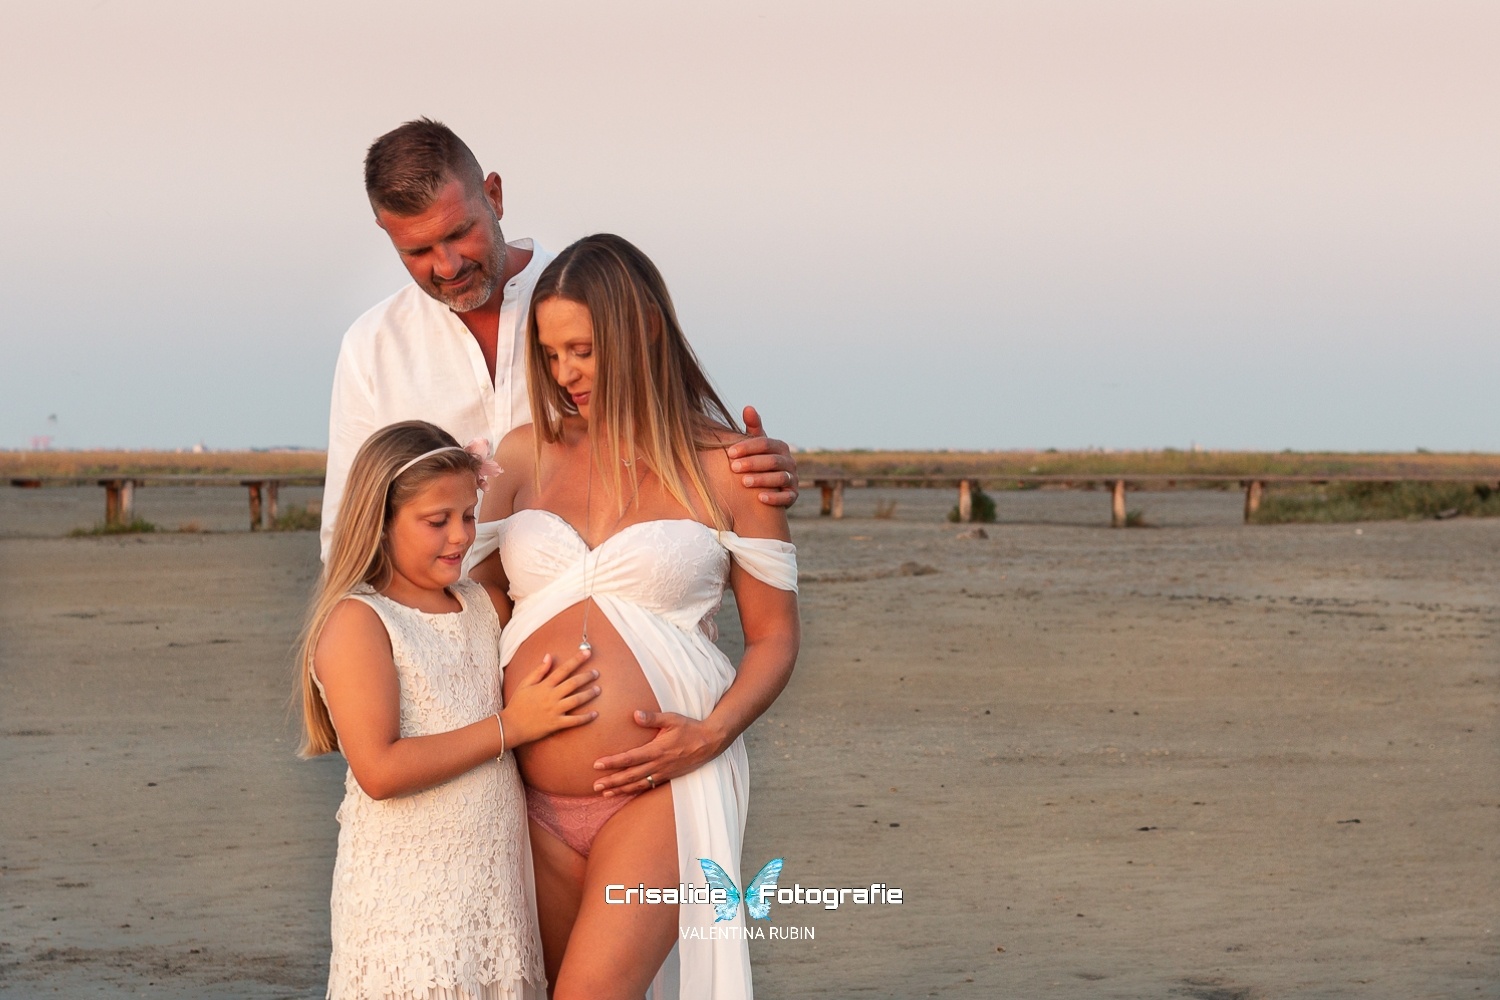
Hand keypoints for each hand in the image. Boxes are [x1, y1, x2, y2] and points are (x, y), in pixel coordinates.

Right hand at [501, 649, 598, 747]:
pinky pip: (574, 721)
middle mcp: (551, 696)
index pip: (563, 669)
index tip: (587, 653)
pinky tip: (595, 714)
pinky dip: (585, 718)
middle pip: (573, 683)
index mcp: (544, 686)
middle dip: (587, 676)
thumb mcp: (525, 684)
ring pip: (576, 700)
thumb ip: (538, 670)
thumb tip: (549, 656)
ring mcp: (554, 710)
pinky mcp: (556, 724)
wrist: (511, 726)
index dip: (576, 660)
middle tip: (597, 672)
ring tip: (598, 690)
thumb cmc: (518, 704)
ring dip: (589, 694)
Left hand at [591, 709, 725, 794]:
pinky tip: (625, 792)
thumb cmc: (690, 728)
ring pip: (638, 784)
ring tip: (605, 793)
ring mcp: (663, 772)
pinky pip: (648, 786)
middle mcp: (658, 764)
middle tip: (595, 786)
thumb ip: (652, 718)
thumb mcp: (672, 719)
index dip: (612, 763)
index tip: (597, 765)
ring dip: (621, 789)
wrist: (709, 742)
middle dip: (612, 781)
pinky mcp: (667, 776)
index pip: (629, 758)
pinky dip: (635, 790)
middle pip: (630, 776)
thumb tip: (634, 714)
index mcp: (656, 750)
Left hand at [726, 405, 797, 507]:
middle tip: (733, 467)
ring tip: (744, 482)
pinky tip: (760, 498)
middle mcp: (790, 462)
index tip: (729, 453)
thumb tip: (748, 407)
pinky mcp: (793, 496)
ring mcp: (793, 479)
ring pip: (780, 478)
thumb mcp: (755, 445)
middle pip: (773, 461)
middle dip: (752, 463)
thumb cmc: (758, 461)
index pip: (765, 444)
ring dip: (762, 479)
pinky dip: (775, 498)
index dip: (747, 447)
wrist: (768, 486)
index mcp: (780, 447)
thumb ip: (753, 428)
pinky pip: (787, 497)